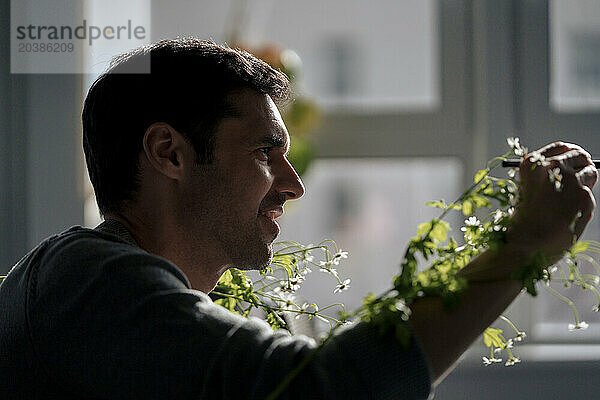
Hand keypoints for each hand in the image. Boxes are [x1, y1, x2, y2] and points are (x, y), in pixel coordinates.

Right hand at [508, 142, 597, 263]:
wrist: (525, 246)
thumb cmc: (522, 221)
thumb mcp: (527, 191)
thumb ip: (546, 176)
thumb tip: (574, 167)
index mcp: (532, 163)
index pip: (561, 147)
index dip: (570, 153)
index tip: (574, 159)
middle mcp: (551, 166)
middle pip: (579, 155)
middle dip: (582, 165)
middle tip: (581, 176)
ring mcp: (570, 181)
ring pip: (589, 172)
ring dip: (585, 183)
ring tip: (568, 202)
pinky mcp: (583, 197)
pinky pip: (589, 196)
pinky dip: (582, 205)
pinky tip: (567, 216)